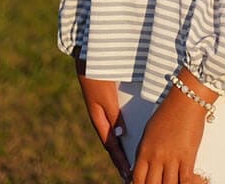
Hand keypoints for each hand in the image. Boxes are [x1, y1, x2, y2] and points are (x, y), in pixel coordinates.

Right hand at [75, 56, 131, 181]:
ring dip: (124, 144)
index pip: (111, 145)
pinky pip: (118, 117)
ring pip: (116, 130)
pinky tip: (135, 130)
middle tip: (132, 174)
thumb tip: (121, 136)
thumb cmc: (96, 74)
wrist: (88, 53)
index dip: (120, 160)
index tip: (128, 175)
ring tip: (136, 157)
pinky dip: (125, 128)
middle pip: (114, 141)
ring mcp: (105, 107)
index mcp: (98, 118)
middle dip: (123, 157)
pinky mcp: (110, 97)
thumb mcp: (105, 96)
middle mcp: (101, 115)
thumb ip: (113, 114)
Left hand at [132, 68, 217, 183]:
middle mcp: (156, 157)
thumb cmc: (168, 111)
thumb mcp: (149, 132)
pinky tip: (189, 183)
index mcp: (144, 150)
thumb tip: (142, 168)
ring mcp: (172, 158)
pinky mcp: (187, 157)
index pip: (137, 180)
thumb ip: (145, 151)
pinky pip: (186, 181)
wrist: (185, 99)